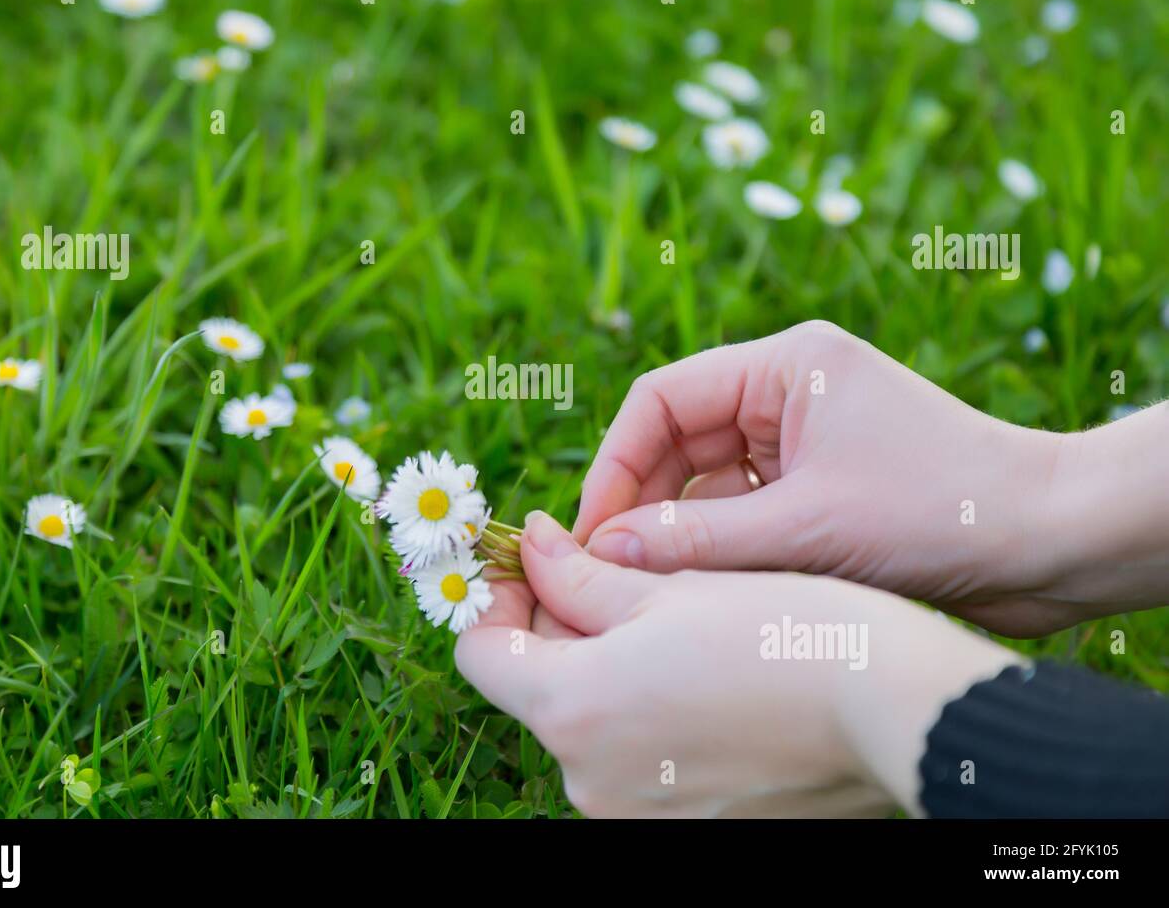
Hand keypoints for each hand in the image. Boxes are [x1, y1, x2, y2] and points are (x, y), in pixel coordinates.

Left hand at [455, 512, 1020, 817]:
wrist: (896, 715)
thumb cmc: (786, 635)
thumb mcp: (672, 588)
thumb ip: (582, 574)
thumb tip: (534, 548)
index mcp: (572, 709)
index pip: (481, 651)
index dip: (499, 597)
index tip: (536, 562)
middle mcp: (588, 779)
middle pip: (538, 687)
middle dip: (560, 625)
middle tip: (613, 570)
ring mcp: (634, 814)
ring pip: (589, 722)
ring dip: (607, 667)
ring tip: (672, 618)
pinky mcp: (681, 829)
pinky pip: (635, 760)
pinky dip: (648, 713)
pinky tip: (703, 675)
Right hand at [572, 320, 1093, 636]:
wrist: (1050, 544)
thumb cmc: (942, 511)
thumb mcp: (807, 527)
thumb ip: (697, 540)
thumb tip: (604, 549)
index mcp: (785, 365)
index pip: (662, 399)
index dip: (616, 463)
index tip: (592, 530)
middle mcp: (788, 395)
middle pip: (678, 443)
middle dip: (644, 505)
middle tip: (607, 570)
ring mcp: (804, 444)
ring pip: (708, 486)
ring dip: (683, 534)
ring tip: (656, 587)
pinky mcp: (820, 490)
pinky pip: (745, 515)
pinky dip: (723, 552)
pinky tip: (707, 591)